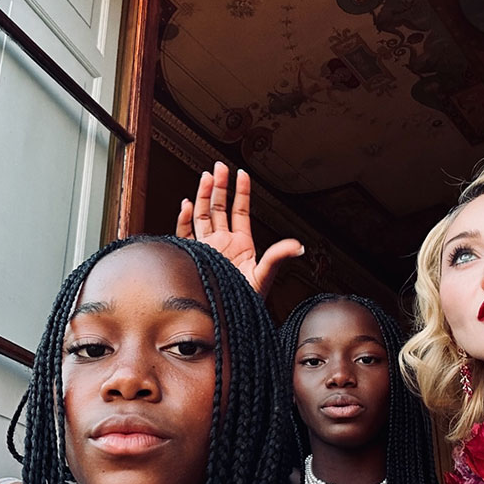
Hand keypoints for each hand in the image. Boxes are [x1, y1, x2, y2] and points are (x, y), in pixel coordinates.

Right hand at [175, 161, 303, 296]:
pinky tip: (187, 204)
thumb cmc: (247, 299)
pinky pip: (186, 235)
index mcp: (241, 243)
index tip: (241, 173)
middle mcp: (223, 243)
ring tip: (206, 177)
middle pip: (219, 208)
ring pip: (203, 216)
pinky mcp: (194, 256)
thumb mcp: (265, 275)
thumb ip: (278, 256)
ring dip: (204, 196)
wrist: (228, 315)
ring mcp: (207, 248)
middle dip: (219, 187)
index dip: (241, 192)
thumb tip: (298, 246)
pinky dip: (185, 220)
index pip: (240, 211)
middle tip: (219, 168)